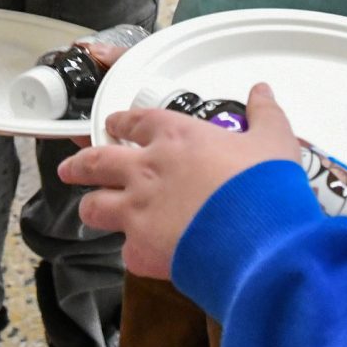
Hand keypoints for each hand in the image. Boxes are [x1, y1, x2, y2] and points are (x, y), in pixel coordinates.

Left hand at [61, 83, 299, 277]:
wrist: (258, 241)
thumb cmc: (264, 187)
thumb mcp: (274, 140)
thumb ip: (265, 114)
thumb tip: (262, 91)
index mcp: (177, 137)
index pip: (136, 121)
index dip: (122, 122)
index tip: (115, 124)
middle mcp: (148, 169)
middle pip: (97, 161)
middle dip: (80, 163)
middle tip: (72, 167)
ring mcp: (138, 210)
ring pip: (94, 206)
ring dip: (92, 206)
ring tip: (91, 208)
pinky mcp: (140, 249)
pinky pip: (125, 251)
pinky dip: (133, 252)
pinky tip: (142, 254)